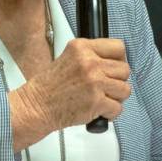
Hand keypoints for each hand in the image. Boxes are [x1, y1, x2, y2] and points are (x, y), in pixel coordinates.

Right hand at [8, 38, 130, 150]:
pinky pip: (118, 107)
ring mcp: (94, 82)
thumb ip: (90, 56)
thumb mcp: (68, 58)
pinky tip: (100, 111)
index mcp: (82, 48)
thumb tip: (113, 61)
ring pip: (125, 89)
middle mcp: (90, 62)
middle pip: (124, 69)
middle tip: (107, 86)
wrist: (36, 106)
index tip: (115, 66)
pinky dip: (111, 113)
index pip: (118, 47)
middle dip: (118, 80)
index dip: (119, 59)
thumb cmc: (48, 87)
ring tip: (103, 98)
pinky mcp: (96, 101)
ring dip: (116, 97)